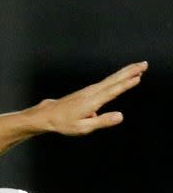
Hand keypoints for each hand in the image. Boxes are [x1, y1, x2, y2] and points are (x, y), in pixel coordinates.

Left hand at [30, 61, 146, 134]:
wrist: (47, 115)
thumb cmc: (63, 123)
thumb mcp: (83, 128)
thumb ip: (102, 121)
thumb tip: (121, 116)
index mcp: (91, 102)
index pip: (112, 92)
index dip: (125, 85)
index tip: (138, 77)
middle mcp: (91, 93)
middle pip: (113, 80)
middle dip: (129, 72)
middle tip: (145, 64)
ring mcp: (89, 90)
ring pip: (111, 79)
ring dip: (125, 72)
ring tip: (139, 67)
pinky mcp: (88, 91)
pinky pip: (106, 82)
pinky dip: (117, 77)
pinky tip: (123, 76)